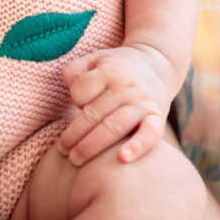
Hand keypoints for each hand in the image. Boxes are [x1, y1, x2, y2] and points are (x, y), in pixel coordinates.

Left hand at [56, 44, 176, 164]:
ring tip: (76, 159)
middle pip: (94, 114)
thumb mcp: (95, 59)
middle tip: (61, 150)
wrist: (158, 65)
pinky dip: (137, 147)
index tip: (78, 105)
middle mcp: (126, 87)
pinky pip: (150, 134)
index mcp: (108, 72)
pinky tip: (122, 159)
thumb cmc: (117, 67)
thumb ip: (75, 70)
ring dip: (92, 146)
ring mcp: (142, 103)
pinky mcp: (158, 117)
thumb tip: (70, 86)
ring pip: (114, 127)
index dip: (75, 100)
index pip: (81, 91)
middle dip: (74, 134)